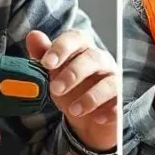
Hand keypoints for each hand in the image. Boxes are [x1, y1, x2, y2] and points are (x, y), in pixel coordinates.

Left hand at [27, 29, 116, 151]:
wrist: (84, 119)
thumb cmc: (68, 88)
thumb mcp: (52, 74)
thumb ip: (43, 54)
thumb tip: (33, 36)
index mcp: (82, 49)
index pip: (76, 38)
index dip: (62, 47)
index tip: (46, 63)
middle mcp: (101, 61)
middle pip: (93, 58)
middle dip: (73, 73)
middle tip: (55, 89)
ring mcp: (113, 80)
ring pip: (109, 82)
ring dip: (91, 97)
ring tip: (74, 110)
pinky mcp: (120, 101)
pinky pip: (120, 103)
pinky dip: (110, 110)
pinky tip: (97, 118)